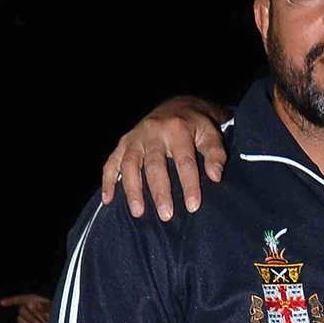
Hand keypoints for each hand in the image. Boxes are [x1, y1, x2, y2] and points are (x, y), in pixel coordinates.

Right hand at [0, 293, 50, 322]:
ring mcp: (26, 317)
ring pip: (20, 320)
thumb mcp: (54, 309)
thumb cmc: (59, 316)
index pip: (20, 299)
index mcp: (34, 300)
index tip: (1, 303)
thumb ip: (44, 307)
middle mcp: (28, 307)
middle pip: (21, 311)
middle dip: (31, 318)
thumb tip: (32, 304)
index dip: (10, 301)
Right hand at [100, 98, 229, 220]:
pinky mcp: (123, 143)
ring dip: (132, 189)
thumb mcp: (211, 134)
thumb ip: (216, 154)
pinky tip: (107, 200)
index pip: (184, 161)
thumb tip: (215, 176)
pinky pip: (111, 162)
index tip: (192, 207)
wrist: (178, 106)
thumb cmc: (197, 126)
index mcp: (177, 129)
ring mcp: (136, 137)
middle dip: (160, 191)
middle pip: (155, 165)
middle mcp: (153, 132)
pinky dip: (108, 180)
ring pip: (130, 164)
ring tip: (138, 212)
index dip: (189, 185)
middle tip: (166, 216)